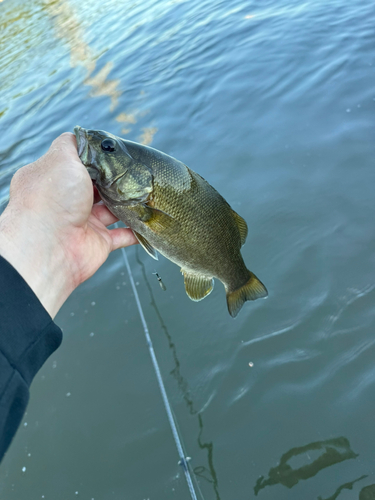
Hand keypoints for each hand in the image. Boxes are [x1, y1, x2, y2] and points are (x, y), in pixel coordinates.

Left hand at [0, 132, 136, 317]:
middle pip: (97, 187)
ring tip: (146, 191)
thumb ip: (72, 144)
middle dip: (116, 180)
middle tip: (136, 172)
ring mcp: (83, 222)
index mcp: (54, 180)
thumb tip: (80, 136)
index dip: (96, 158)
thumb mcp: (60, 159)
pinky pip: (122, 235)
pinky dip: (136, 229)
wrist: (51, 249)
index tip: (116, 153)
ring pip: (112, 209)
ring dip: (129, 202)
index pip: (77, 164)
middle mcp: (66, 201)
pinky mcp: (98, 242)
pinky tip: (149, 219)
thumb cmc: (52, 201)